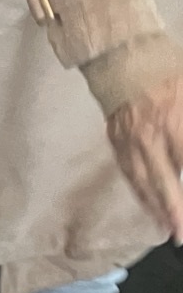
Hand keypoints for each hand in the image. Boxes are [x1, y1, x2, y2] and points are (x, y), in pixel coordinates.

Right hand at [107, 71, 182, 239]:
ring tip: (169, 228)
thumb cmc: (166, 71)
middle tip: (181, 234)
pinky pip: (129, 174)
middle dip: (174, 211)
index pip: (182, 164)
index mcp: (172, 120)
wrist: (123, 57)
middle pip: (163, 182)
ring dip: (156, 208)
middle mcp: (149, 136)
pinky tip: (149, 206)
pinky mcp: (116, 143)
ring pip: (143, 183)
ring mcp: (129, 142)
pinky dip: (140, 194)